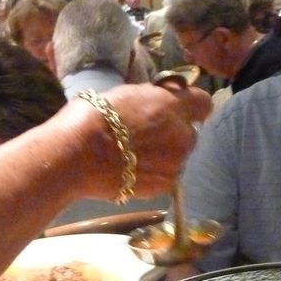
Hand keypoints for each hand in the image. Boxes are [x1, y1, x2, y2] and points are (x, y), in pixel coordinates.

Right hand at [93, 83, 211, 197]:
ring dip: (162, 156)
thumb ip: (151, 99)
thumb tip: (160, 100)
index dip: (190, 106)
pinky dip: (151, 175)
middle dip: (172, 134)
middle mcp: (182, 135)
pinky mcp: (162, 187)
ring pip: (176, 158)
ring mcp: (174, 165)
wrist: (77, 155)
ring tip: (132, 157)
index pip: (203, 103)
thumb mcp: (126, 93)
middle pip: (189, 134)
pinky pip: (164, 177)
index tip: (175, 110)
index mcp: (173, 106)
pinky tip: (128, 171)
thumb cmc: (94, 117)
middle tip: (144, 136)